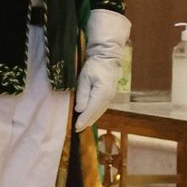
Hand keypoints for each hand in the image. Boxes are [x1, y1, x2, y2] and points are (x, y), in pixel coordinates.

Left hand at [73, 8, 129, 130]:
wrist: (108, 57)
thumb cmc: (94, 65)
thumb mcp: (84, 78)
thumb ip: (82, 94)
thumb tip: (79, 109)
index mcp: (102, 93)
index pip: (91, 110)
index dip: (83, 120)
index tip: (76, 127)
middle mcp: (108, 97)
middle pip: (96, 113)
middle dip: (87, 122)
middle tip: (77, 129)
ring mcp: (111, 97)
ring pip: (100, 111)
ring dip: (92, 119)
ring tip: (83, 125)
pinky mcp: (110, 95)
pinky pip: (102, 107)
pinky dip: (96, 113)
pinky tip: (90, 116)